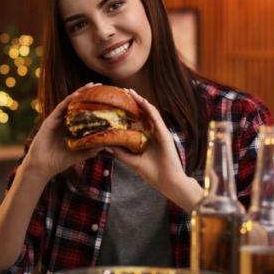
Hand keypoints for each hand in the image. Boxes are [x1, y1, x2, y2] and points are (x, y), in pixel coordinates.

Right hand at [22, 83, 102, 181]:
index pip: (83, 112)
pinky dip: (69, 100)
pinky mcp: (50, 120)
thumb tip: (107, 144)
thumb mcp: (80, 154)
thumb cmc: (59, 161)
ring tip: (91, 85)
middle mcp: (64, 121)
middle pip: (77, 104)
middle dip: (87, 94)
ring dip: (79, 93)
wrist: (42, 167)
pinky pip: (60, 108)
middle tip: (100, 85)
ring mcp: (57, 120)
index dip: (92, 104)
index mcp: (71, 128)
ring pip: (69, 103)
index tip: (104, 97)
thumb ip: (91, 148)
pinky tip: (77, 94)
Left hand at [110, 89, 201, 207]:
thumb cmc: (152, 173)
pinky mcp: (164, 134)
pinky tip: (142, 101)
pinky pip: (156, 118)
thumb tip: (106, 145)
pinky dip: (149, 109)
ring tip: (130, 92)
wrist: (167, 181)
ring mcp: (160, 132)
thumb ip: (121, 153)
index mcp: (147, 138)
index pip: (137, 120)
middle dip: (134, 102)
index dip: (129, 111)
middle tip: (123, 91)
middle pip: (143, 113)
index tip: (118, 102)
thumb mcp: (132, 161)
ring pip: (150, 112)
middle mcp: (154, 132)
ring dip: (140, 101)